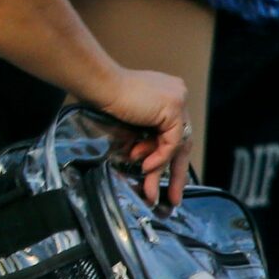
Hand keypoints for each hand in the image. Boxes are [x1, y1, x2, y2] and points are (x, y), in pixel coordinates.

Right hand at [84, 67, 190, 205]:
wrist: (98, 83)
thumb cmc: (103, 95)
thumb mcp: (132, 119)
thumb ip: (145, 133)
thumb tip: (147, 160)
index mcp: (168, 94)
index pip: (174, 132)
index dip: (167, 156)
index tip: (161, 176)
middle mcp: (177, 95)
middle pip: (180, 141)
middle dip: (174, 172)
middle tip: (172, 196)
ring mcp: (178, 100)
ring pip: (176, 145)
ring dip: (161, 169)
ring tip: (152, 190)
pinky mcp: (174, 108)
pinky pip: (172, 142)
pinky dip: (160, 157)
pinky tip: (146, 167)